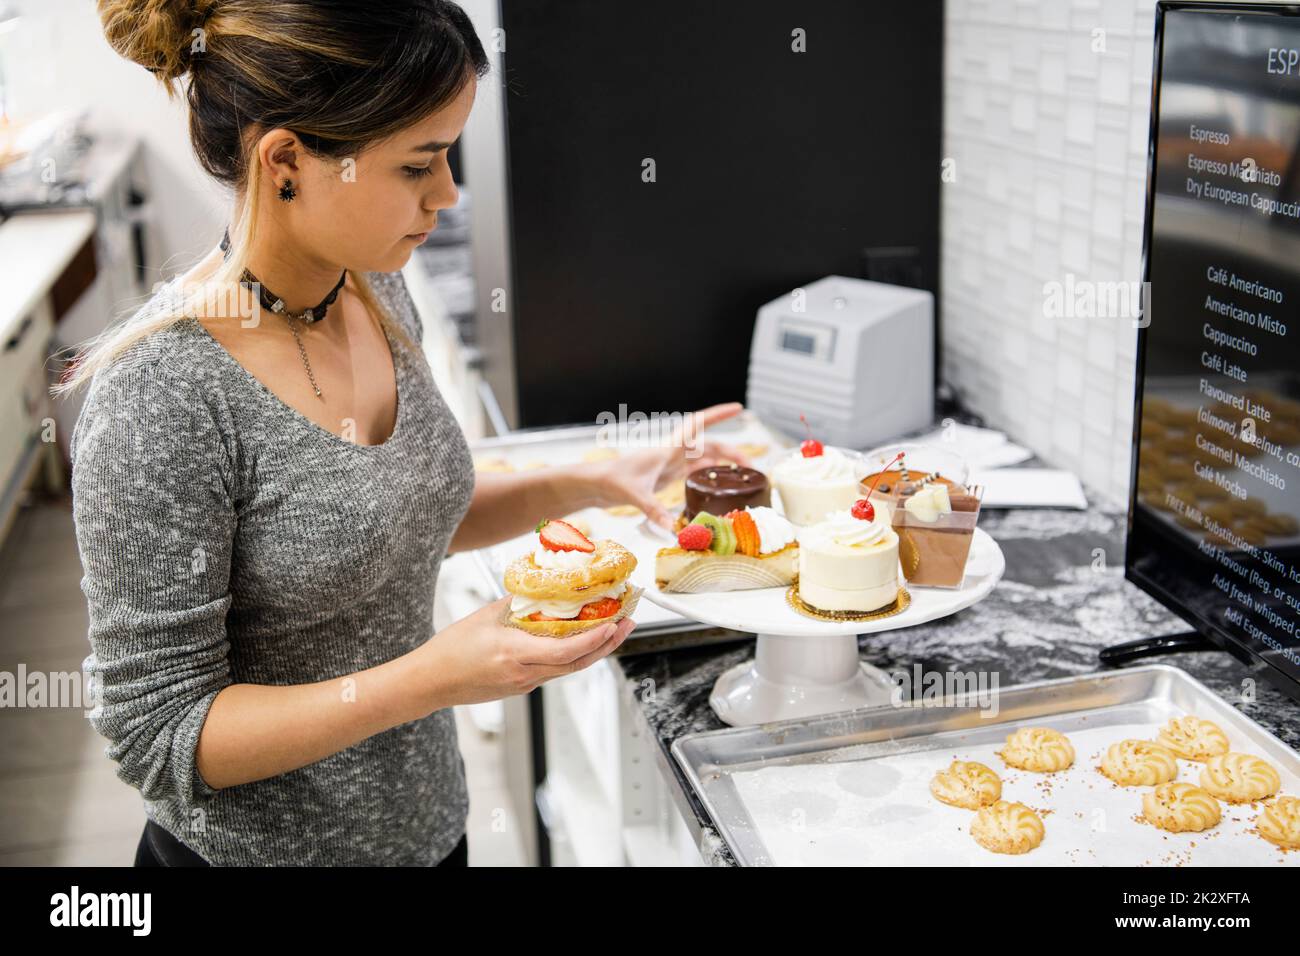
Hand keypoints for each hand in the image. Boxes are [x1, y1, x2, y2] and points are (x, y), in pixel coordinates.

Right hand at [421, 596, 636, 705]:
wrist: (431, 681)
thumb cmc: (452, 649)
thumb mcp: (485, 617)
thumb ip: (517, 603)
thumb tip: (542, 586)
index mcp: (514, 653)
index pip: (565, 650)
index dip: (593, 639)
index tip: (613, 624)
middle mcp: (524, 673)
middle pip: (576, 663)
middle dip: (606, 644)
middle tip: (626, 623)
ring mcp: (524, 684)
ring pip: (568, 668)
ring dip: (593, 650)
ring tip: (612, 630)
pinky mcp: (522, 687)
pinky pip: (554, 670)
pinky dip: (572, 655)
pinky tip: (580, 641)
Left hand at [595, 402, 752, 529]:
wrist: (597, 484)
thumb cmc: (613, 481)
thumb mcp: (636, 496)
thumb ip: (655, 511)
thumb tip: (673, 529)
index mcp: (668, 448)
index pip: (697, 424)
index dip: (718, 415)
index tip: (738, 408)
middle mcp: (672, 453)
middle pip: (709, 446)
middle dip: (732, 453)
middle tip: (752, 467)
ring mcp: (670, 465)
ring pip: (704, 460)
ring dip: (722, 466)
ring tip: (742, 478)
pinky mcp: (666, 477)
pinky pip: (694, 473)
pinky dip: (709, 477)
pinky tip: (718, 486)